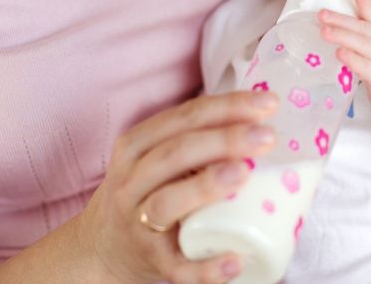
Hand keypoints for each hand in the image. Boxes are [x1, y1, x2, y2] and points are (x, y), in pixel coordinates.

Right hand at [76, 91, 278, 283]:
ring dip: (206, 186)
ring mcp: (137, 223)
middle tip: (267, 136)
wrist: (102, 247)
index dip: (227, 107)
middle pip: (176, 153)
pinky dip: (205, 267)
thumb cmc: (147, 192)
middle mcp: (131, 180)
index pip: (184, 117)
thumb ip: (197, 138)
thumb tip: (266, 121)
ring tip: (244, 173)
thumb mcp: (157, 157)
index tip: (268, 103)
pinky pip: (177, 267)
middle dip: (224, 139)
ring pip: (166, 202)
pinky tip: (235, 260)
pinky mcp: (150, 261)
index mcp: (137, 146)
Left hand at [318, 0, 370, 117]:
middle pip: (364, 29)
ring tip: (325, 31)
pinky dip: (352, 59)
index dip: (366, 3)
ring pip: (364, 45)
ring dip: (343, 36)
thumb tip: (344, 18)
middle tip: (322, 14)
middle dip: (342, 20)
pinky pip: (366, 67)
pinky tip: (340, 53)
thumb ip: (367, 33)